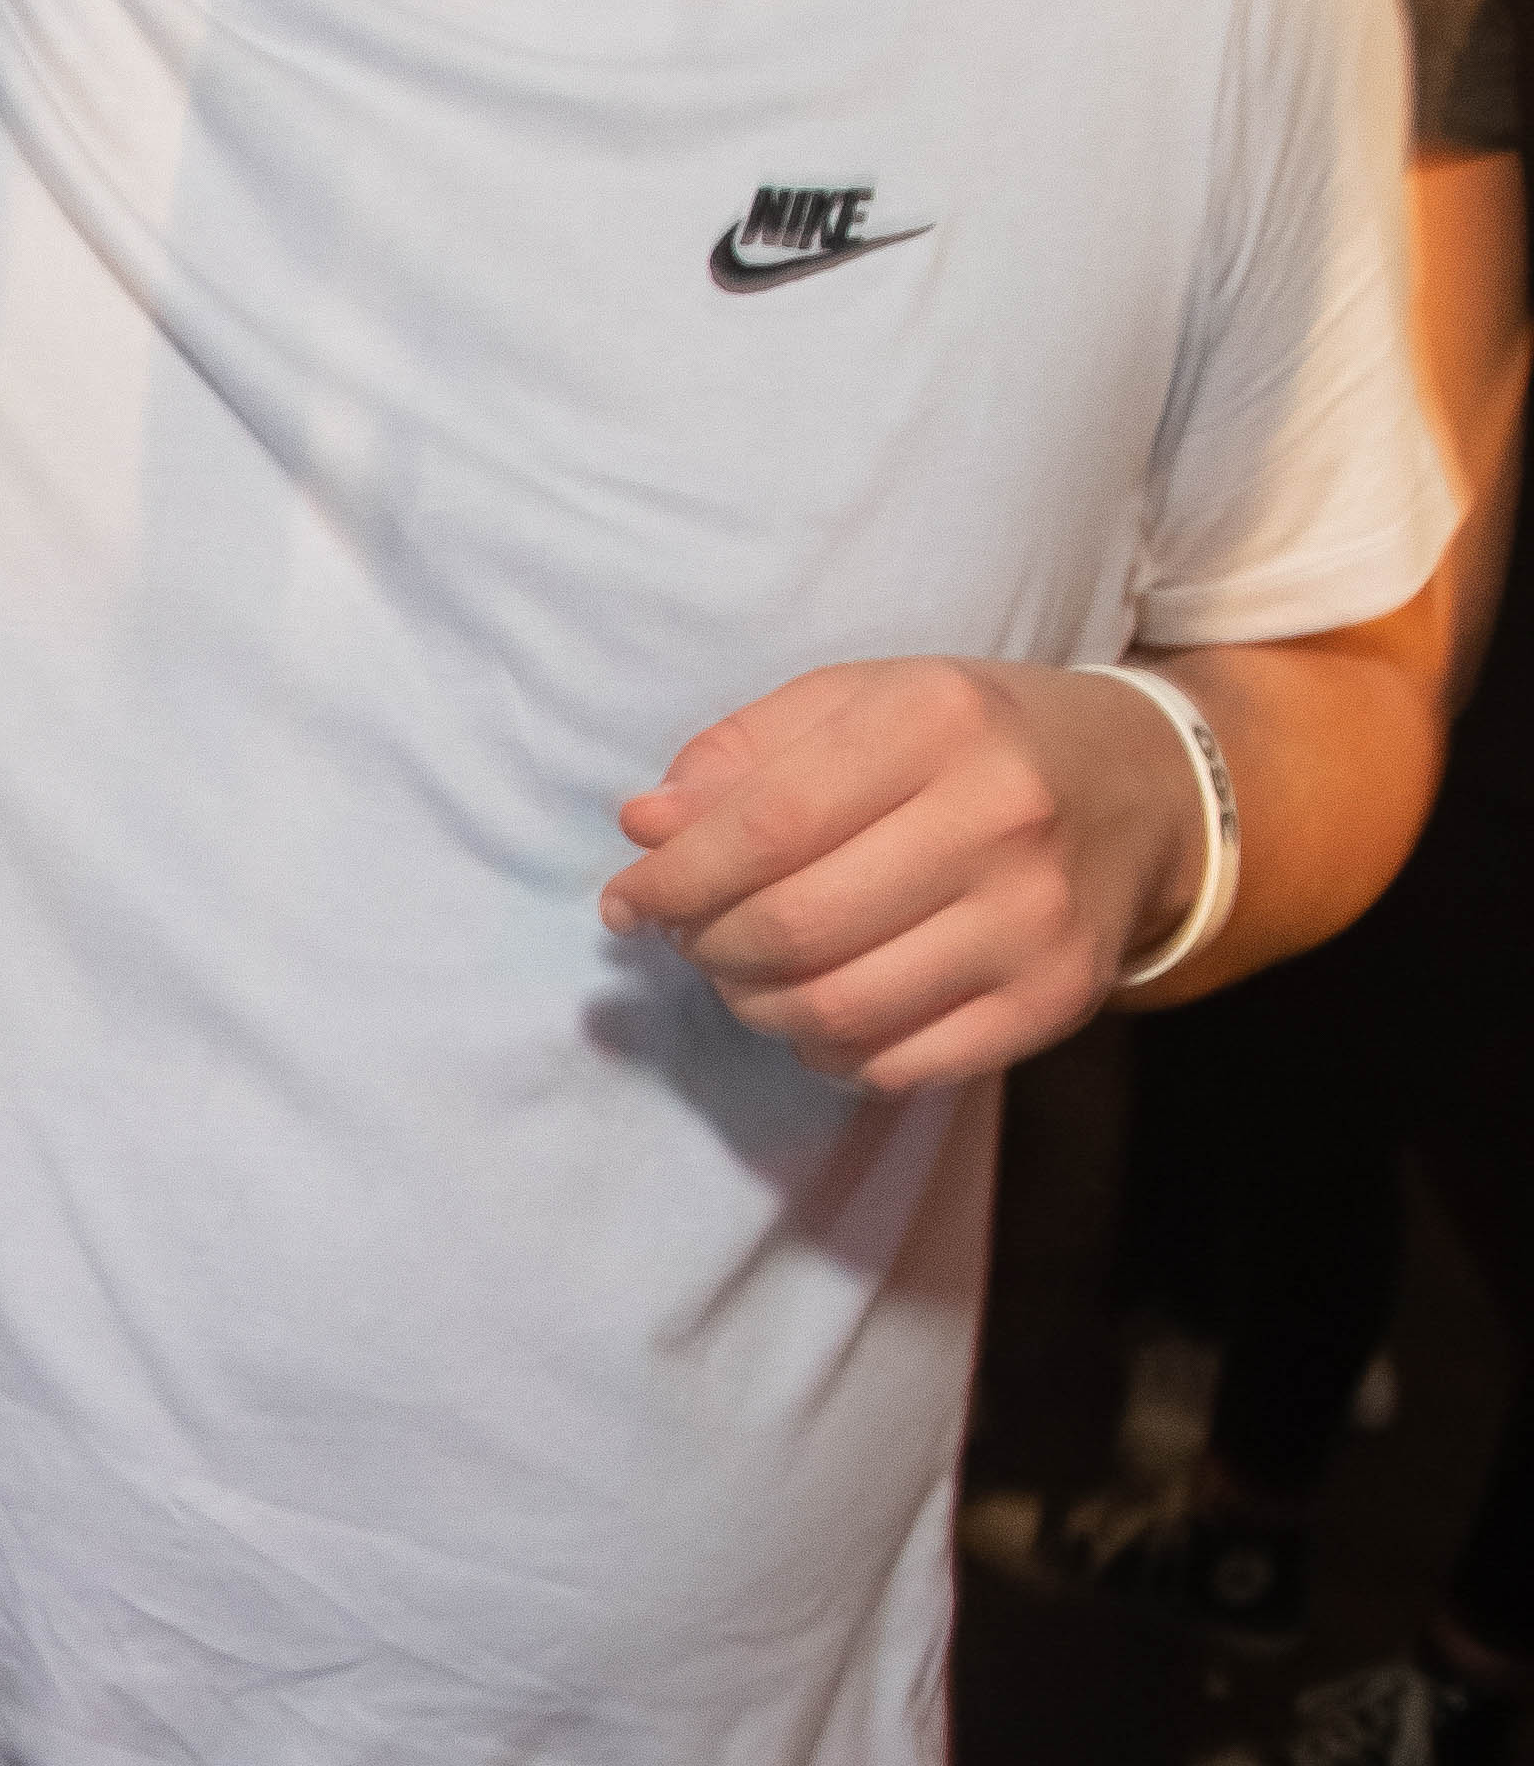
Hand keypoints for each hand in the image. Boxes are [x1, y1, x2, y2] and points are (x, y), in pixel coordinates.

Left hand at [600, 656, 1200, 1091]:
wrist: (1137, 788)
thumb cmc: (966, 740)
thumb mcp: (858, 701)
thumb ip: (742, 754)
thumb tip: (646, 828)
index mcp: (935, 720)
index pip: (767, 825)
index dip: (675, 879)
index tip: (628, 901)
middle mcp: (999, 817)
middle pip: (795, 927)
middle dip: (707, 947)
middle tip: (687, 939)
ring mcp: (1036, 919)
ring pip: (839, 1009)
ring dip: (756, 1006)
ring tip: (744, 973)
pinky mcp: (1056, 999)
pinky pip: (900, 1064)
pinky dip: (830, 1052)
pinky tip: (819, 1011)